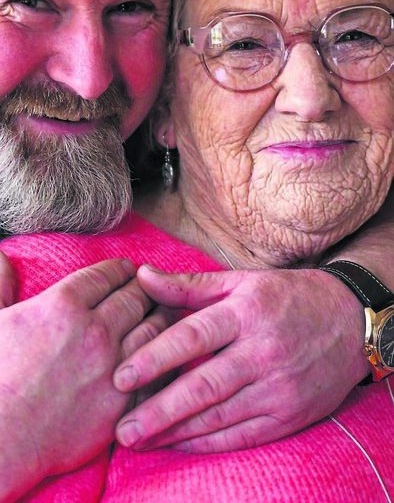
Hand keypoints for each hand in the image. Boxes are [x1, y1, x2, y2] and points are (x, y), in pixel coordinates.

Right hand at [0, 258, 151, 501]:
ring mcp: (112, 366)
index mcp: (62, 305)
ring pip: (154, 327)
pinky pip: (156, 371)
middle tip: (152, 286)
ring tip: (164, 312)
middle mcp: (94, 330)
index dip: (120, 269)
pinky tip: (164, 354)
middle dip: (146, 287)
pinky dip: (165, 357)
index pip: (105, 275)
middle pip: (135, 296)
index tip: (127, 269)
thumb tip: (3, 255)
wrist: (0, 440)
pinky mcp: (121, 402)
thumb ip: (0, 283)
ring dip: (161, 315)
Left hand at [114, 265, 369, 451]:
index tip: (120, 376)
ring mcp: (278, 387)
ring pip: (220, 415)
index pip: (193, 336)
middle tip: (123, 428)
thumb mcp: (241, 281)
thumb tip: (141, 276)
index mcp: (247, 312)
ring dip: (177, 431)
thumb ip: (188, 286)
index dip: (155, 357)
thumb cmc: (288, 296)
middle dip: (159, 409)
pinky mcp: (290, 414)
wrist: (351, 320)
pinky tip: (182, 444)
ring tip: (141, 439)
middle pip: (203, 384)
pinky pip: (243, 435)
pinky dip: (210, 443)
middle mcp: (263, 351)